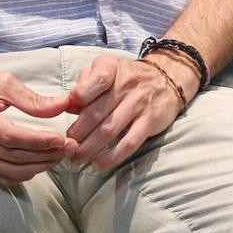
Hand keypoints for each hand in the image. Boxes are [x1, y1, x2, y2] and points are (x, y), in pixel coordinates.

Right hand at [0, 63, 74, 186]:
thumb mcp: (2, 82)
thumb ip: (33, 99)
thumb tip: (64, 106)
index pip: (10, 136)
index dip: (38, 141)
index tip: (61, 139)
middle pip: (11, 157)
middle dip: (44, 156)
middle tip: (68, 149)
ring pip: (7, 171)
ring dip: (36, 167)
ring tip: (58, 156)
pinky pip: (0, 175)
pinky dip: (22, 174)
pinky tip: (39, 164)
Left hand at [61, 54, 188, 172]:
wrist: (168, 79)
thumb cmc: (128, 77)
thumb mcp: (106, 69)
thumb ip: (85, 83)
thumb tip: (66, 105)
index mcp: (111, 68)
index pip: (95, 80)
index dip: (77, 97)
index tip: (65, 112)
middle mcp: (127, 84)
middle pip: (95, 113)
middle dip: (76, 135)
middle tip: (65, 148)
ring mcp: (139, 103)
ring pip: (108, 131)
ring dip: (88, 149)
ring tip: (77, 159)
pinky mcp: (150, 121)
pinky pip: (129, 143)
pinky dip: (111, 157)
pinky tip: (98, 164)